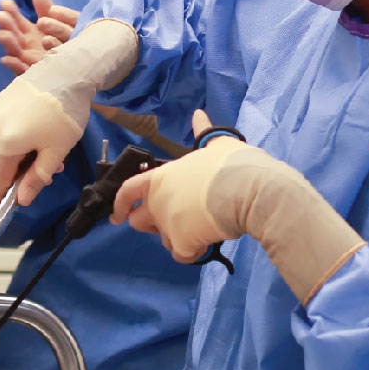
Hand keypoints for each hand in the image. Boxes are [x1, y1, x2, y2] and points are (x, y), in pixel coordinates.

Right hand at [0, 0, 81, 74]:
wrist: (75, 68)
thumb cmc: (62, 43)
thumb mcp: (54, 23)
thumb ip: (45, 10)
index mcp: (28, 33)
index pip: (16, 20)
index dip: (10, 11)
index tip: (5, 2)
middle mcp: (26, 46)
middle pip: (13, 35)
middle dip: (6, 25)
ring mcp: (29, 61)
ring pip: (16, 52)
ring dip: (8, 43)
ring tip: (2, 34)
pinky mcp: (35, 75)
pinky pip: (23, 72)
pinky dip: (15, 66)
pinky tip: (6, 59)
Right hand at [0, 18, 138, 206]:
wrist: (68, 72)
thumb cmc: (63, 115)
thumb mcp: (55, 152)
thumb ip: (37, 177)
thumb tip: (22, 199)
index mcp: (5, 143)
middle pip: (3, 159)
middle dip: (20, 172)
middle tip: (45, 177)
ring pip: (8, 141)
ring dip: (24, 154)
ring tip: (52, 155)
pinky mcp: (6, 97)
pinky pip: (9, 125)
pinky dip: (22, 136)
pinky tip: (43, 134)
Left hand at [111, 110, 363, 302]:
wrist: (251, 191)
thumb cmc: (234, 165)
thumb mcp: (217, 144)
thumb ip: (203, 132)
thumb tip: (199, 114)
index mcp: (161, 176)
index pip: (129, 190)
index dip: (120, 203)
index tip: (117, 215)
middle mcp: (158, 200)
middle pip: (140, 220)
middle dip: (153, 224)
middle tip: (177, 221)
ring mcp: (168, 223)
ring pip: (163, 239)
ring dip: (176, 238)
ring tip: (200, 229)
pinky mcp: (182, 243)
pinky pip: (182, 255)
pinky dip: (192, 252)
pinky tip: (206, 243)